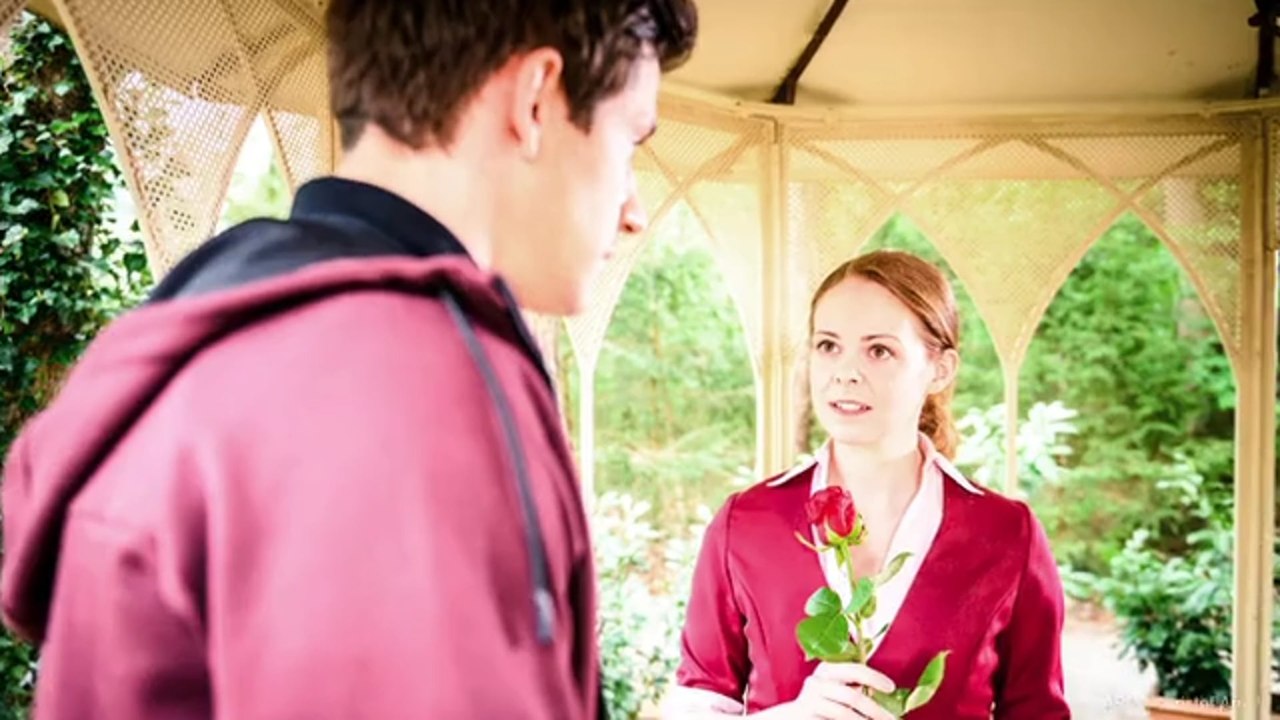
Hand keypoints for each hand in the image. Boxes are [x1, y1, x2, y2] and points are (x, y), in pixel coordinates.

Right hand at [760, 662, 898, 719]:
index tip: (891, 687)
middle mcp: (817, 682)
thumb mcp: (835, 684)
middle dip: (876, 711)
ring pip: (844, 714)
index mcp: (827, 669)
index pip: (854, 669)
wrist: (792, 717)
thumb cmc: (823, 700)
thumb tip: (887, 689)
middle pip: (852, 697)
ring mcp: (811, 701)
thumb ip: (854, 682)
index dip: (874, 678)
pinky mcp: (807, 716)